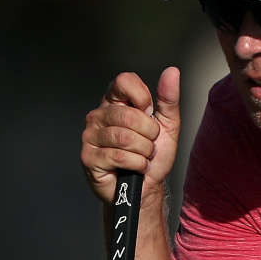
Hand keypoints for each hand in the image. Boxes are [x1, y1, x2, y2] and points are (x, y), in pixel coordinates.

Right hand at [80, 67, 180, 203]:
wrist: (147, 188)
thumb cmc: (153, 157)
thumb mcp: (167, 125)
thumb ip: (169, 99)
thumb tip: (172, 71)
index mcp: (115, 102)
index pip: (123, 81)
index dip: (142, 98)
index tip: (149, 114)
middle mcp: (98, 115)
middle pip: (128, 114)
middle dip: (149, 134)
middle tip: (149, 144)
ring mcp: (90, 136)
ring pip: (125, 137)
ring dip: (144, 151)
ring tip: (142, 156)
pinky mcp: (88, 157)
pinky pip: (118, 156)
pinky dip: (136, 164)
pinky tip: (135, 167)